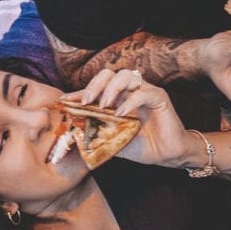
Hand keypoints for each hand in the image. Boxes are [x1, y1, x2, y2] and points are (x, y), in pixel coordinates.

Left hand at [64, 69, 195, 166]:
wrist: (165, 155)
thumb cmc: (140, 146)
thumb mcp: (111, 138)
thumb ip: (95, 130)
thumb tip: (72, 129)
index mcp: (117, 97)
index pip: (96, 88)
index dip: (79, 92)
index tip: (65, 101)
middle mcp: (129, 90)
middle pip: (109, 74)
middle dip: (94, 85)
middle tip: (86, 102)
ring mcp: (144, 91)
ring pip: (126, 75)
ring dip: (111, 88)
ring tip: (104, 106)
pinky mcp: (159, 97)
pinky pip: (143, 92)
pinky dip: (130, 102)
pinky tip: (121, 114)